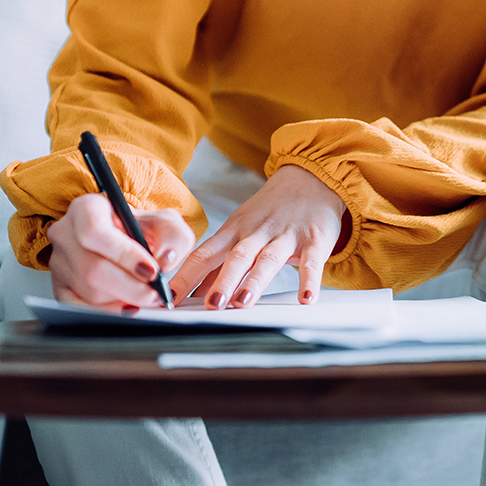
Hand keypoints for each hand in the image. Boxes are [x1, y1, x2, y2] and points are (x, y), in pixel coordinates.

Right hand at [46, 194, 196, 309]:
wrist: (125, 239)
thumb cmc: (140, 229)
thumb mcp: (164, 222)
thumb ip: (173, 236)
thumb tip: (165, 260)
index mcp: (86, 209)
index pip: (95, 232)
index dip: (124, 255)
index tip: (152, 270)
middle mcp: (65, 234)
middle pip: (91, 268)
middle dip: (130, 287)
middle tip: (155, 295)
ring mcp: (58, 262)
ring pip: (87, 291)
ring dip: (122, 300)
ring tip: (146, 298)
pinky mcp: (59, 286)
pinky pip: (78, 308)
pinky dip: (106, 313)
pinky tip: (127, 309)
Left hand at [169, 165, 346, 308]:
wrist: (312, 179)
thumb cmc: (271, 212)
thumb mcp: (240, 231)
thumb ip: (219, 264)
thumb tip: (193, 294)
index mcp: (234, 231)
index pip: (204, 254)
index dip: (186, 276)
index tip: (170, 299)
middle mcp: (256, 232)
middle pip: (236, 257)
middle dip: (222, 281)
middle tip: (210, 305)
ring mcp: (285, 235)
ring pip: (268, 258)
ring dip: (255, 280)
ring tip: (244, 302)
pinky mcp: (314, 240)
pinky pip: (311, 262)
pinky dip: (309, 280)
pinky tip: (306, 298)